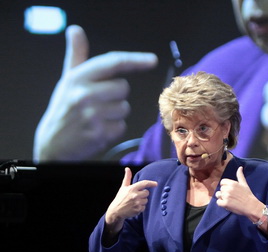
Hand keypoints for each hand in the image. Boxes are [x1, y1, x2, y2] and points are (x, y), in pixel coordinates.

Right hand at [33, 25, 157, 161]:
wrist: (52, 144)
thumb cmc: (65, 108)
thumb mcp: (68, 80)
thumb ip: (77, 56)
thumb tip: (75, 30)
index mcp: (77, 77)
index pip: (113, 63)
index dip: (135, 60)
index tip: (152, 60)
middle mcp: (84, 94)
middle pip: (123, 87)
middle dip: (116, 95)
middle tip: (97, 103)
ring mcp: (92, 115)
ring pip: (124, 107)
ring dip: (115, 113)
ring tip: (96, 118)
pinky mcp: (99, 133)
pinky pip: (122, 126)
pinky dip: (114, 129)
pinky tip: (98, 130)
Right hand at [105, 167, 157, 232]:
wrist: (116, 211)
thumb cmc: (120, 198)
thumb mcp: (123, 187)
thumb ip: (127, 177)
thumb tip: (127, 168)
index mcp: (132, 188)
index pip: (144, 183)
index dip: (151, 183)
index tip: (156, 184)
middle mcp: (135, 195)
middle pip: (147, 193)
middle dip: (143, 194)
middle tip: (135, 196)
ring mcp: (137, 203)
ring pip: (146, 200)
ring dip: (142, 201)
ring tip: (134, 202)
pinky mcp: (138, 209)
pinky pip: (144, 207)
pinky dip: (140, 207)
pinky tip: (134, 207)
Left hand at [216, 167, 262, 219]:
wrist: (251, 206)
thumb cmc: (248, 195)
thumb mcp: (244, 184)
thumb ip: (240, 175)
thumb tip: (240, 167)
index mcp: (232, 183)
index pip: (222, 182)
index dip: (225, 186)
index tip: (231, 190)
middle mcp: (228, 189)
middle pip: (220, 189)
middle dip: (224, 193)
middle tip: (232, 196)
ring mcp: (226, 196)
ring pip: (218, 195)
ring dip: (222, 198)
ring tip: (230, 200)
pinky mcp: (225, 204)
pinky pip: (218, 202)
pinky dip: (222, 204)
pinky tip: (228, 204)